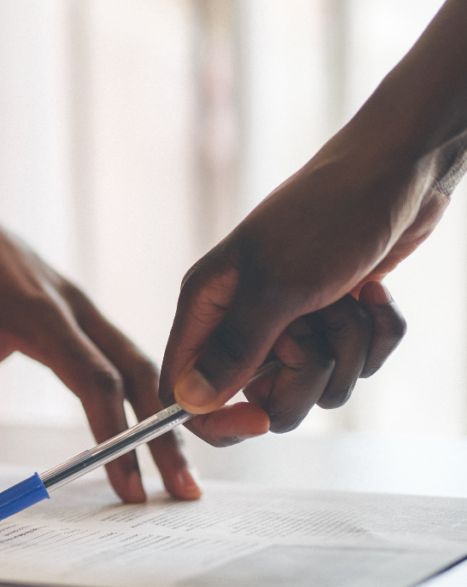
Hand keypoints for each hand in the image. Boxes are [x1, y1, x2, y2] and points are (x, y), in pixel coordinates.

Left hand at [0, 190, 199, 502]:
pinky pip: (126, 352)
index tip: (128, 485)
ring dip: (163, 416)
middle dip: (162, 435)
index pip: (94, 379)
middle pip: (137, 373)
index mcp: (39, 314)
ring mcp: (85, 307)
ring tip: (180, 472)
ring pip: (141, 362)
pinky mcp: (86, 312)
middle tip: (183, 491)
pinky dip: (148, 392)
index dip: (115, 433)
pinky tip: (159, 428)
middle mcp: (74, 308)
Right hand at [159, 134, 444, 444]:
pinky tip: (372, 296)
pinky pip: (357, 364)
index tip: (259, 419)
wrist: (401, 167)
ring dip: (347, 351)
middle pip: (261, 398)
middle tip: (313, 332)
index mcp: (208, 307)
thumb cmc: (328, 213)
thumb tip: (190, 402)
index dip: (216, 417)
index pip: (185, 389)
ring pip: (316, 386)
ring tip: (347, 301)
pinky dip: (376, 337)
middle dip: (304, 377)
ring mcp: (291, 321)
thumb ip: (233, 349)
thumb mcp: (276, 285)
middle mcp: (243, 319)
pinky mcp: (334, 319)